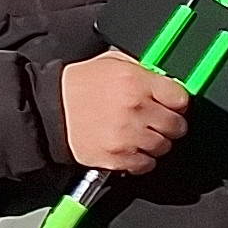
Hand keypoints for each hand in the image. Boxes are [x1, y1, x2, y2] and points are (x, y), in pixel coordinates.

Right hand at [60, 49, 191, 173]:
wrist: (47, 110)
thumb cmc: (77, 86)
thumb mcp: (110, 63)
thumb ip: (142, 69)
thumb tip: (166, 79)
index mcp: (135, 82)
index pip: (181, 98)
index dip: (175, 102)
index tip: (170, 104)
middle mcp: (135, 108)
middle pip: (177, 126)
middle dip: (169, 124)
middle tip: (154, 120)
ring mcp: (127, 135)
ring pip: (164, 147)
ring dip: (155, 142)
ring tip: (137, 133)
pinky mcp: (118, 157)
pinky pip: (147, 164)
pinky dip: (141, 159)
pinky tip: (128, 147)